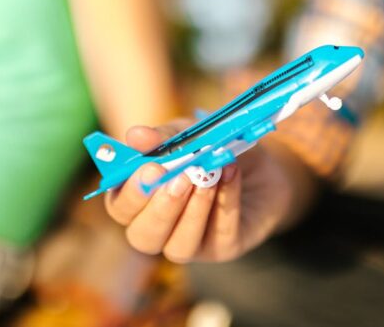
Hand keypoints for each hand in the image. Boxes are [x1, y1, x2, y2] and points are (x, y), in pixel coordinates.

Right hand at [104, 121, 296, 262]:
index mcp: (140, 200)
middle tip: (180, 178)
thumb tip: (136, 135)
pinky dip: (225, 203)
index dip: (131, 193)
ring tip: (208, 177)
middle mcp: (160, 228)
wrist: (263, 165)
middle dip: (161, 209)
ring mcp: (191, 243)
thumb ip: (163, 138)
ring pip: (179, 246)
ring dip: (194, 210)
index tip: (151, 168)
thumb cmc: (212, 150)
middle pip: (143, 237)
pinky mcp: (223, 248)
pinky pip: (220, 235)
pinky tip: (230, 174)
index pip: (120, 208)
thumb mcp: (189, 135)